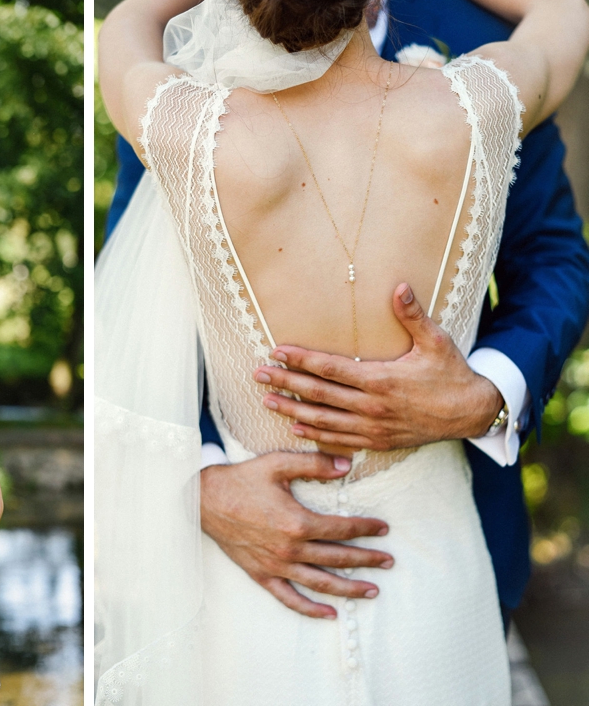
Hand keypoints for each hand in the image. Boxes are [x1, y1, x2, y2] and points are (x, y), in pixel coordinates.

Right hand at [201, 452, 392, 618]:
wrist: (205, 500)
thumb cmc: (242, 480)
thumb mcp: (277, 464)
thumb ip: (314, 463)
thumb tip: (346, 464)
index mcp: (297, 522)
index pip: (342, 529)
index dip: (367, 529)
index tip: (384, 529)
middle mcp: (290, 549)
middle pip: (338, 558)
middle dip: (367, 560)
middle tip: (388, 561)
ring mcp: (276, 565)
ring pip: (320, 583)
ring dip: (349, 588)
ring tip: (373, 590)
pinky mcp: (261, 574)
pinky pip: (289, 598)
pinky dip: (310, 609)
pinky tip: (329, 613)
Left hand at [254, 284, 502, 451]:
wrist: (472, 413)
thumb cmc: (451, 374)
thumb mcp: (436, 342)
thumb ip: (412, 316)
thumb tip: (398, 286)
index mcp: (381, 380)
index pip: (330, 368)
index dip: (301, 359)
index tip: (277, 350)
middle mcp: (371, 406)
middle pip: (318, 395)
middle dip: (285, 383)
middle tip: (257, 375)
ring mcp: (373, 428)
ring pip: (322, 421)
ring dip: (291, 411)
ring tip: (266, 401)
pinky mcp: (377, 442)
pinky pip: (338, 440)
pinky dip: (314, 435)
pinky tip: (295, 428)